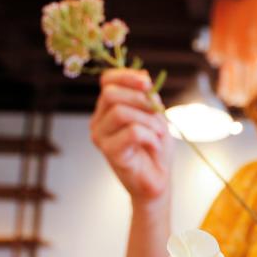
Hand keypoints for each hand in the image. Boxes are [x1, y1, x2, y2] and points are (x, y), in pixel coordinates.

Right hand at [90, 68, 172, 203]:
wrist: (157, 180)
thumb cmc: (155, 148)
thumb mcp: (155, 115)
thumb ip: (146, 96)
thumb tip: (142, 77)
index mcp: (107, 109)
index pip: (107, 81)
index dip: (127, 76)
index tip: (147, 83)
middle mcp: (98, 121)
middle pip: (111, 94)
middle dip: (140, 99)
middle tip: (158, 114)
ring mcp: (101, 137)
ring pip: (121, 112)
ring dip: (149, 121)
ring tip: (158, 134)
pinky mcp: (109, 153)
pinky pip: (132, 132)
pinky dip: (150, 137)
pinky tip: (154, 146)